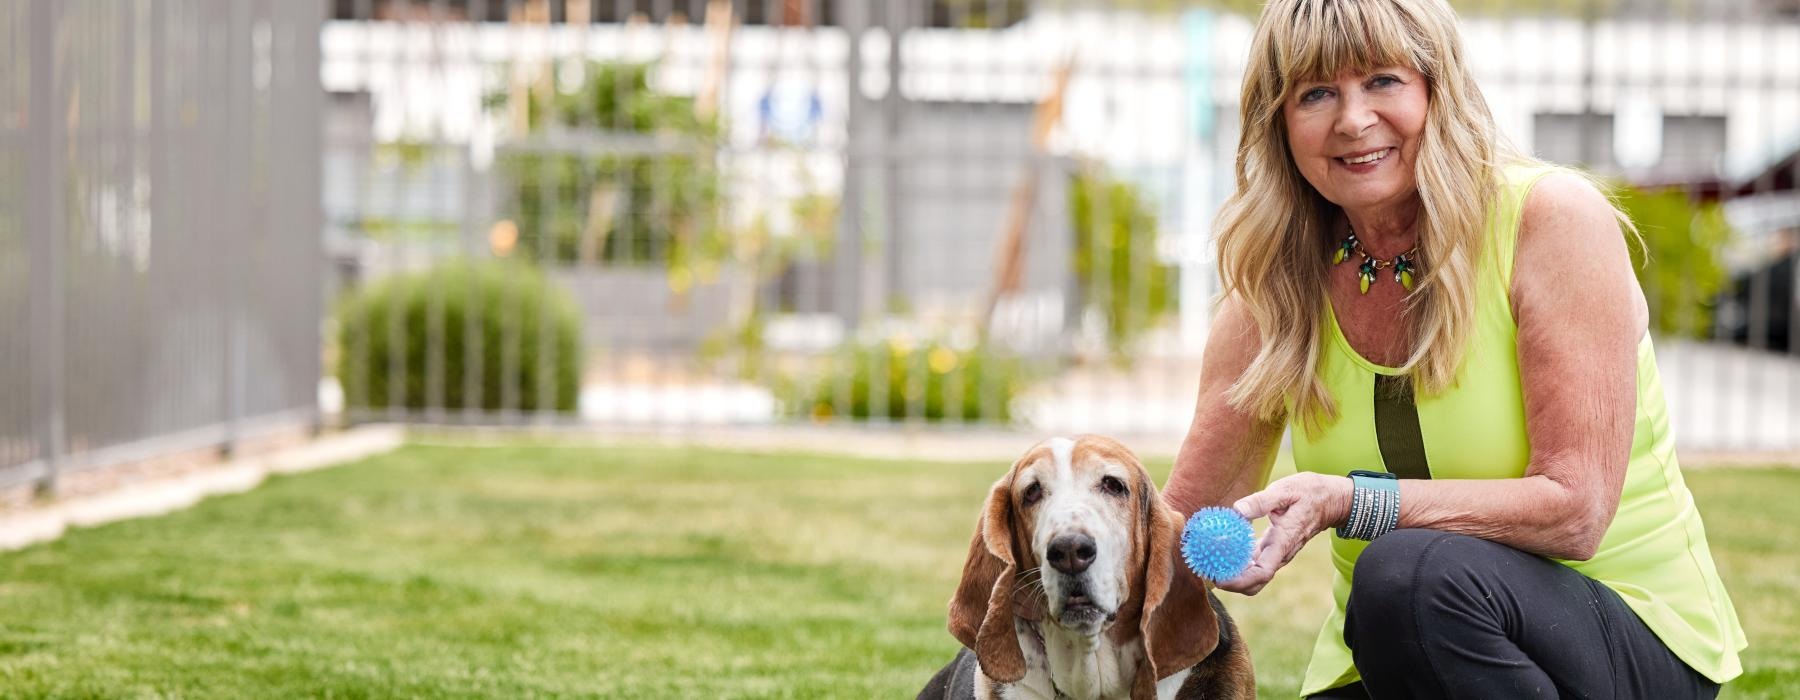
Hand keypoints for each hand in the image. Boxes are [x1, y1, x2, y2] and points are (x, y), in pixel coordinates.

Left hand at [1216, 472, 1352, 595]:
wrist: (1331, 499)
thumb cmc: (1310, 492)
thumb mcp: (1285, 490)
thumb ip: (1261, 501)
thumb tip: (1237, 511)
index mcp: (1283, 542)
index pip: (1262, 573)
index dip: (1239, 581)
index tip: (1219, 577)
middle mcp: (1281, 553)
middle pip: (1256, 582)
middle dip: (1232, 583)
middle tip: (1208, 572)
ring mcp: (1278, 552)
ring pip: (1255, 575)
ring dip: (1234, 575)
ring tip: (1210, 563)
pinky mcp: (1275, 547)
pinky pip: (1256, 563)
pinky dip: (1240, 563)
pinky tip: (1223, 552)